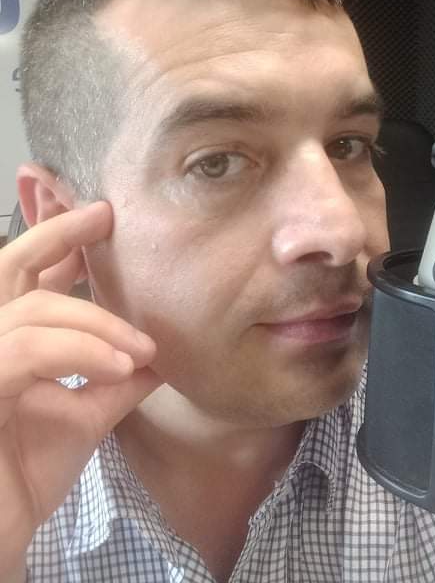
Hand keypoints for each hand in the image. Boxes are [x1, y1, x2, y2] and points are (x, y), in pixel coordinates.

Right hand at [0, 202, 160, 573]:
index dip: (60, 242)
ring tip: (140, 349)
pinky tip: (118, 366)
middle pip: (10, 265)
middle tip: (102, 216)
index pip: (28, 276)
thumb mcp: (86, 416)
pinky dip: (77, 351)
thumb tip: (161, 350)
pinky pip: (24, 351)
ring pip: (32, 309)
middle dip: (56, 234)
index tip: (103, 220)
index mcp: (10, 342)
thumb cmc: (24, 476)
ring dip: (95, 323)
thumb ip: (117, 379)